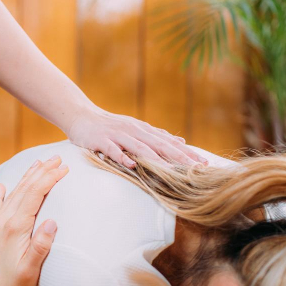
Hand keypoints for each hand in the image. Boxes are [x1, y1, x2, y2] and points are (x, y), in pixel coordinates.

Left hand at [0, 156, 67, 285]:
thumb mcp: (31, 271)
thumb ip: (40, 245)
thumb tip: (51, 221)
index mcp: (14, 229)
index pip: (34, 195)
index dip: (49, 179)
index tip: (64, 168)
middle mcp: (1, 224)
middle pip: (23, 190)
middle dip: (40, 172)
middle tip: (57, 158)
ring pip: (11, 195)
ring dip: (24, 179)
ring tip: (37, 165)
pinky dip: (0, 195)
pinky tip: (3, 187)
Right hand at [66, 111, 207, 168]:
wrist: (81, 115)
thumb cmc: (109, 126)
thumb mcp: (136, 129)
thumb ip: (157, 136)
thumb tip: (180, 140)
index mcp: (144, 130)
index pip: (169, 142)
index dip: (186, 153)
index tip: (204, 163)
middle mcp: (134, 131)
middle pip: (160, 144)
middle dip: (179, 156)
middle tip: (196, 167)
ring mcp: (117, 135)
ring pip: (139, 147)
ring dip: (155, 158)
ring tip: (171, 170)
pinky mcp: (101, 140)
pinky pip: (112, 150)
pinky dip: (121, 156)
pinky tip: (130, 165)